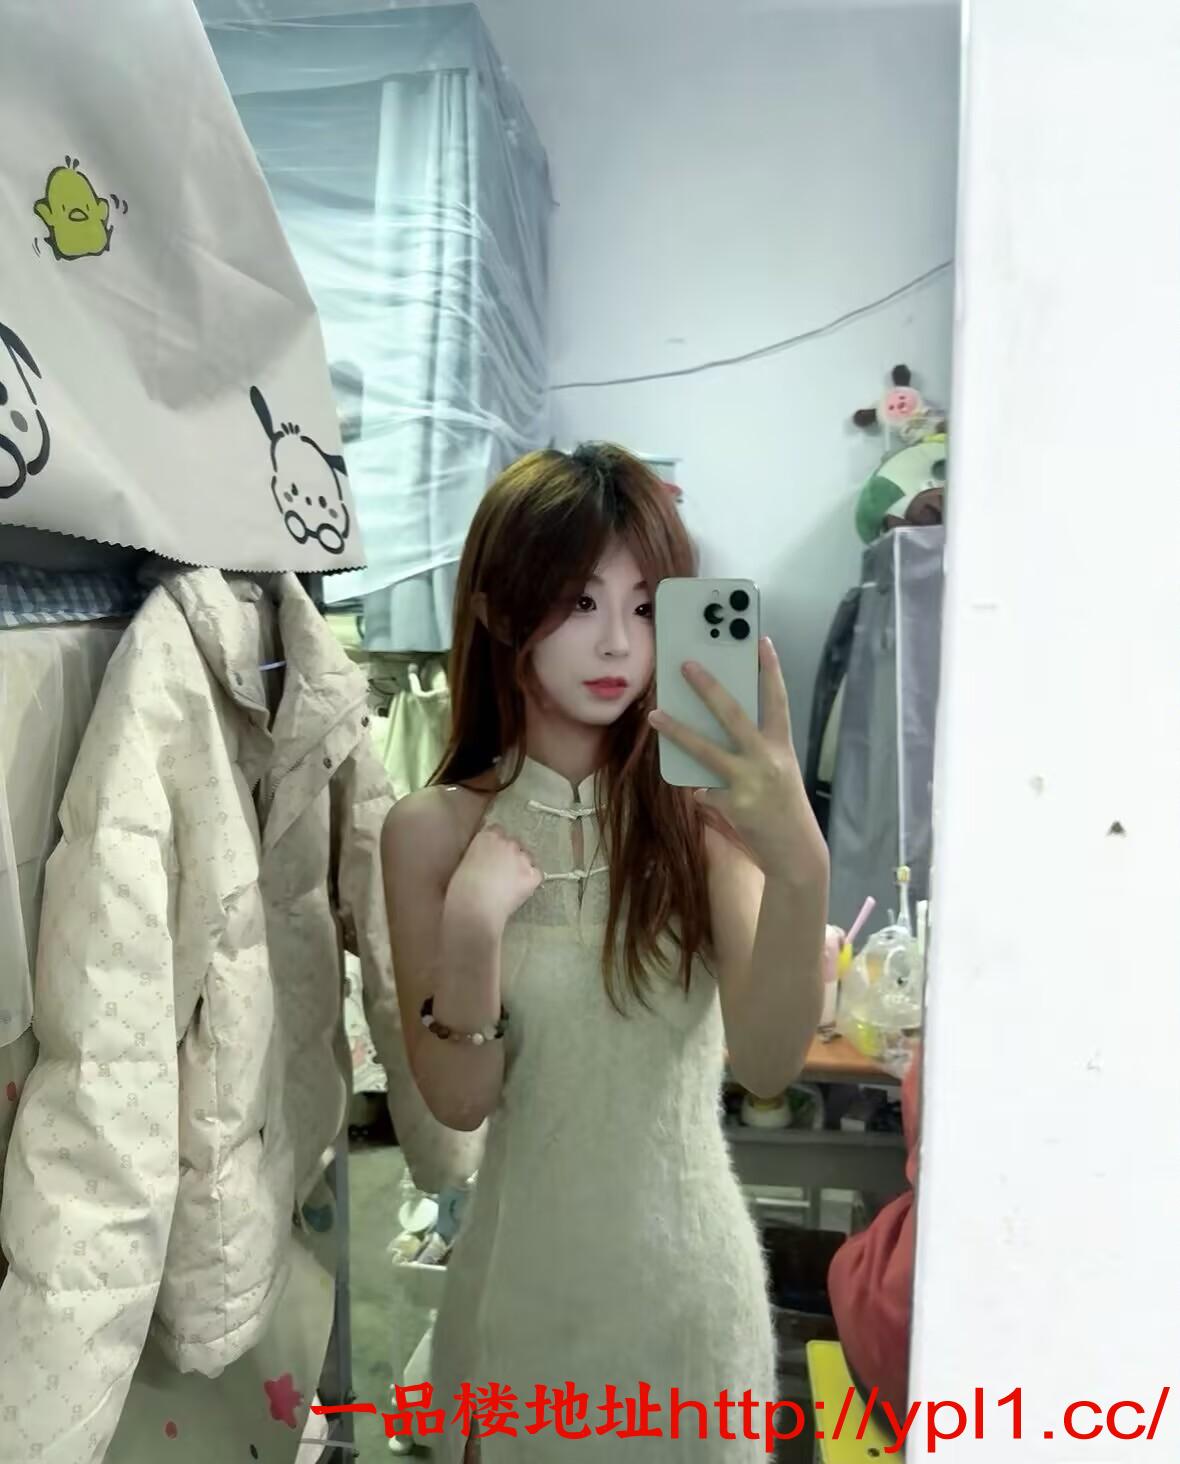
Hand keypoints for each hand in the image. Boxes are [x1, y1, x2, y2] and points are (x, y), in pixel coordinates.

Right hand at [446, 825, 542, 931]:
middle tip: (502, 872)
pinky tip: (520, 890)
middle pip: (515, 843)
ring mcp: (522, 858)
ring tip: (511, 884)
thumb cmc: (461, 891)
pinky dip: (531, 881)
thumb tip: (484, 859)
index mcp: (486, 837)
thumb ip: (478, 853)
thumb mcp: (464, 863)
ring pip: (528, 857)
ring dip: (522, 866)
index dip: (496, 845)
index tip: (494, 855)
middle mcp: (507, 842)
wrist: (473, 911)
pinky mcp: (533, 875)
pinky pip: (537, 874)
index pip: (497, 830)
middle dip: (510, 855)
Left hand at [649, 637, 827, 884]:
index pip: (778, 701)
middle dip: (708, 688)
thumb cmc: (783, 808)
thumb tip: (712, 732)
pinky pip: (703, 790)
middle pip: (734, 715)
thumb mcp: (777, 773)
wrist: (795, 853)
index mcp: (782, 747)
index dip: (770, 670)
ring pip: (705, 750)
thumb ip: (752, 752)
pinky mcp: (732, 804)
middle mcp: (767, 759)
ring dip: (678, 730)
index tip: (760, 641)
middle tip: (686, 666)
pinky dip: (701, 792)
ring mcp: (749, 782)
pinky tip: (706, 798)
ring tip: (655, 714)